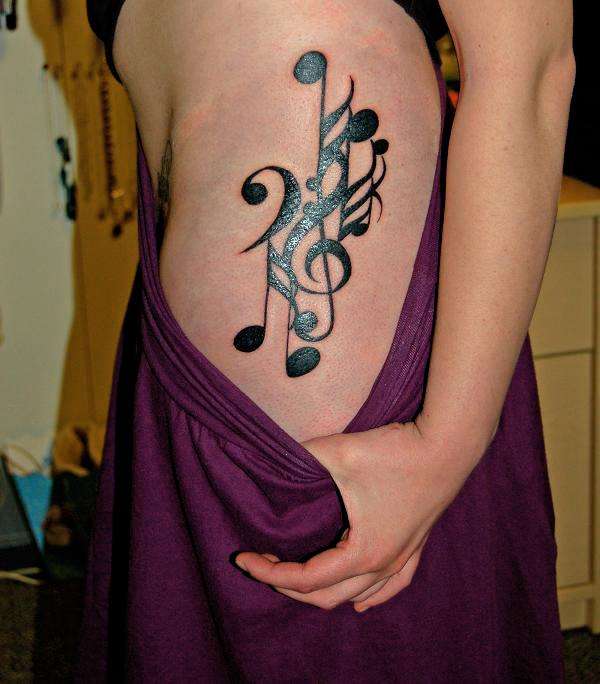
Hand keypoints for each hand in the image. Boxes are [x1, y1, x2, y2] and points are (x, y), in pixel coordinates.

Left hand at [234, 420, 474, 611]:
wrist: (447, 445)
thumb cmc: (395, 453)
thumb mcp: (338, 453)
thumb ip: (301, 456)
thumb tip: (273, 455)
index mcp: (361, 552)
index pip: (304, 579)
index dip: (268, 572)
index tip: (243, 557)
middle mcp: (382, 564)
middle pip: (327, 594)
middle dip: (288, 585)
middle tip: (262, 561)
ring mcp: (403, 558)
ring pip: (357, 593)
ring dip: (323, 590)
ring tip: (295, 577)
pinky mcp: (415, 545)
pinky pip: (392, 585)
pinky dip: (372, 595)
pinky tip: (361, 601)